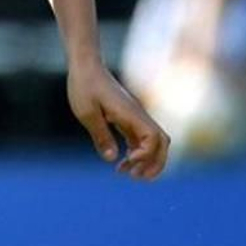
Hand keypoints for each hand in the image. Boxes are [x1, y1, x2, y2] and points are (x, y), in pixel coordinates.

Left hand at [68, 58, 169, 179]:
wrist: (86, 67)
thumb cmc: (84, 87)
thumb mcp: (86, 113)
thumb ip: (100, 135)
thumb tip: (112, 159)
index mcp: (131, 114)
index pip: (153, 138)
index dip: (145, 155)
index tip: (126, 162)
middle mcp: (138, 116)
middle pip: (162, 142)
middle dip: (155, 162)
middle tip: (137, 178)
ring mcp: (134, 117)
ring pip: (154, 141)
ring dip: (147, 159)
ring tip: (130, 174)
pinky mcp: (127, 117)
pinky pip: (140, 137)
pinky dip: (137, 151)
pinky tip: (124, 161)